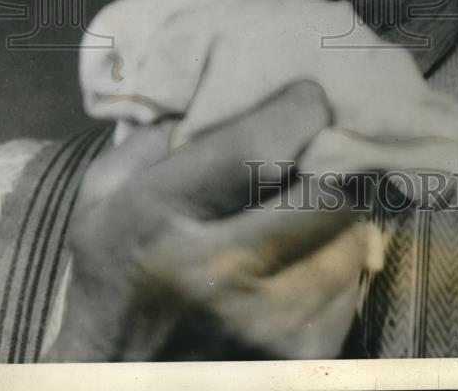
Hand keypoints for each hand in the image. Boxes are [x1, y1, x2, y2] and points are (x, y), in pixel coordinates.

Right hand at [43, 81, 379, 361]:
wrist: (115, 382)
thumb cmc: (115, 275)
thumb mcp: (104, 196)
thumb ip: (155, 138)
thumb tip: (222, 95)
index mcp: (161, 217)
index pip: (261, 145)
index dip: (301, 110)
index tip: (307, 99)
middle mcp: (219, 273)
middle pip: (326, 192)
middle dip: (330, 163)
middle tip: (323, 148)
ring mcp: (266, 325)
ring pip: (350, 236)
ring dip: (338, 214)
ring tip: (312, 205)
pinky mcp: (301, 358)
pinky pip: (353, 285)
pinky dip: (337, 262)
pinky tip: (306, 258)